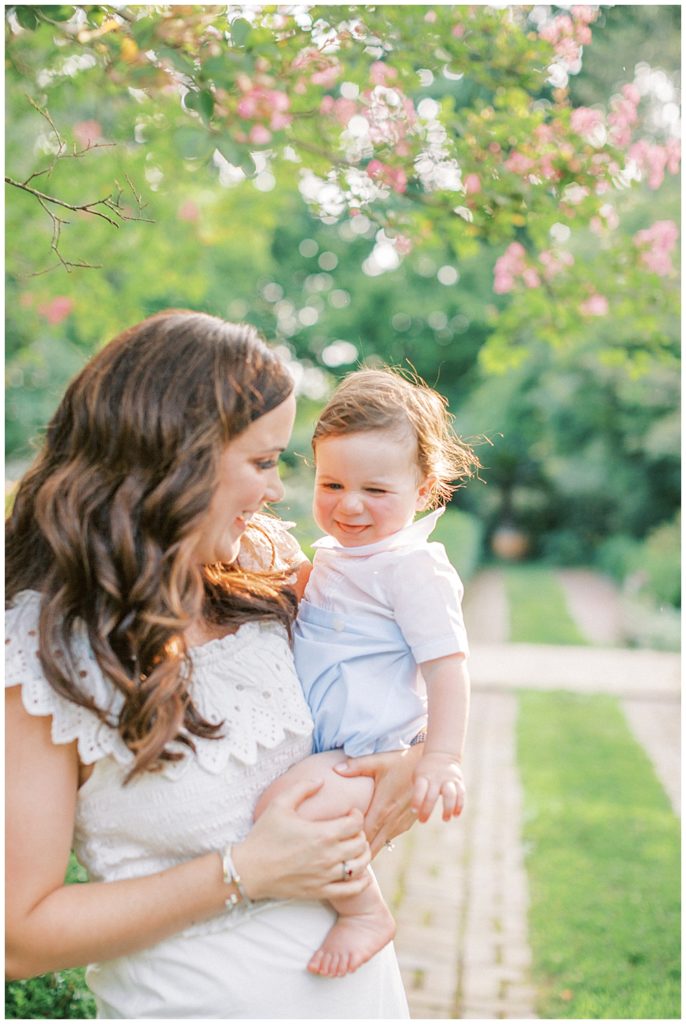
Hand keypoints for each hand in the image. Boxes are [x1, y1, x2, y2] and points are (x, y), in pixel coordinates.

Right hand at [233, 778, 371, 901]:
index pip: (356, 823)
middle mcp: (328, 856)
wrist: (249, 870)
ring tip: (355, 848)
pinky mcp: (320, 891)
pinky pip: (350, 890)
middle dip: (360, 833)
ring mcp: (325, 876)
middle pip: (361, 843)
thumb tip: (321, 780)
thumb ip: (302, 788)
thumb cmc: (263, 836)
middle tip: (351, 830)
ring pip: (360, 866)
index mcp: (322, 833)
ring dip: (363, 855)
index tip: (350, 813)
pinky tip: (358, 873)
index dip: (357, 815)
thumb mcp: (280, 804)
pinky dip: (360, 882)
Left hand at [334, 745, 423, 855]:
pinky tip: (370, 839)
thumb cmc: (401, 762)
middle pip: (372, 846)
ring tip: (352, 852)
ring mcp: (401, 823)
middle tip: (342, 856)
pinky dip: (380, 840)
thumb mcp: (378, 761)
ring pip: (382, 844)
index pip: (364, 836)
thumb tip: (335, 769)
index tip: (338, 843)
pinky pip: (390, 837)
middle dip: (359, 852)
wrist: (429, 766)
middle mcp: (392, 820)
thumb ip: (356, 766)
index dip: (351, 842)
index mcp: (382, 809)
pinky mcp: (408, 823)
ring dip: (369, 847)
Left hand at [411, 752, 464, 822]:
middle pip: (432, 795)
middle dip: (427, 809)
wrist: (442, 754)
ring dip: (447, 808)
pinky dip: (459, 805)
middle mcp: (436, 777)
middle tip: (423, 821)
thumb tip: (416, 812)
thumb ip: (417, 791)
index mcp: (424, 776)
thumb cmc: (426, 771)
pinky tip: (456, 815)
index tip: (414, 812)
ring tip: (445, 819)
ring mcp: (449, 779)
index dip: (417, 800)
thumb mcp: (417, 775)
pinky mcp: (459, 782)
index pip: (419, 789)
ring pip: (450, 794)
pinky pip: (461, 794)